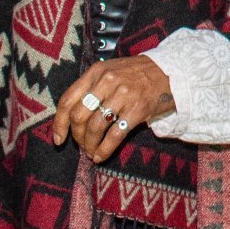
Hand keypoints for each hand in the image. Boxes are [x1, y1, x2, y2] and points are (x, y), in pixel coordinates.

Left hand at [50, 56, 174, 163]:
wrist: (170, 72)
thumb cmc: (137, 75)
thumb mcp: (110, 72)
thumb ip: (91, 88)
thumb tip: (72, 118)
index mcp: (95, 72)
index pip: (68, 100)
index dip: (59, 123)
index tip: (59, 139)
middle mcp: (107, 82)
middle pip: (79, 116)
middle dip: (77, 137)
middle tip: (81, 146)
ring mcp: (123, 95)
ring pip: (95, 127)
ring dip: (89, 145)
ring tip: (91, 152)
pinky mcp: (137, 110)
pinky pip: (114, 135)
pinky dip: (104, 150)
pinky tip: (100, 156)